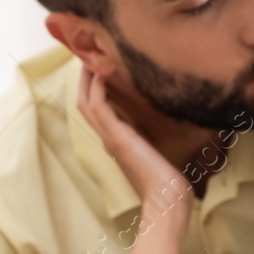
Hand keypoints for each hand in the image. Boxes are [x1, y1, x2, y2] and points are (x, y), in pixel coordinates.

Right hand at [76, 65, 192, 218]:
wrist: (167, 200)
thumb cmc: (168, 180)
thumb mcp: (160, 151)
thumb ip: (155, 136)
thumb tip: (167, 120)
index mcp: (117, 140)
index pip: (97, 109)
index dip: (94, 88)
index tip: (100, 66)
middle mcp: (109, 137)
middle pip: (85, 102)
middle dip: (85, 78)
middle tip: (89, 53)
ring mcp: (110, 137)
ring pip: (86, 101)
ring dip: (87, 77)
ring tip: (92, 54)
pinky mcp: (117, 136)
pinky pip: (98, 105)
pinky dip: (96, 86)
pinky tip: (101, 70)